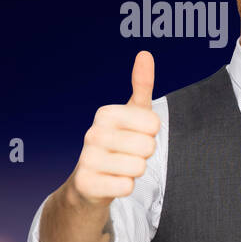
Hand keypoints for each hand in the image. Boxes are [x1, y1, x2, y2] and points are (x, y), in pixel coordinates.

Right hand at [70, 50, 161, 205]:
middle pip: (148, 146)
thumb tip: (145, 54)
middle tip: (128, 154)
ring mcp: (87, 159)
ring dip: (135, 171)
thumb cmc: (118, 143)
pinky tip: (111, 181)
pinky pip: (126, 187)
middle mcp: (92, 133)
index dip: (151, 134)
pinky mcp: (86, 183)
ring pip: (139, 167)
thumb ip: (141, 85)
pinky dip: (124, 187)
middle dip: (144, 154)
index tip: (135, 135)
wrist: (90, 181)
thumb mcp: (131, 113)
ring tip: (120, 167)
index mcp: (105, 113)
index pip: (154, 123)